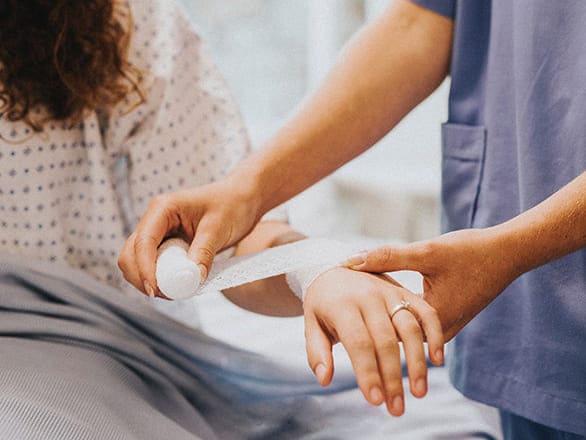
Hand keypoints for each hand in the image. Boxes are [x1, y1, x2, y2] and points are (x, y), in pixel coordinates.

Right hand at [118, 177, 261, 296]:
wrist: (242, 200)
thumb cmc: (232, 205)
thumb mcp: (219, 228)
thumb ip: (204, 251)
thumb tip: (193, 278)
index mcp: (163, 208)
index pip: (143, 241)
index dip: (145, 269)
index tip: (155, 291)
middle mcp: (155, 219)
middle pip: (130, 254)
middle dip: (142, 277)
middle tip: (166, 295)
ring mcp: (158, 232)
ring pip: (136, 261)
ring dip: (147, 280)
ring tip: (173, 292)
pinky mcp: (166, 244)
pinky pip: (152, 264)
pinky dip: (159, 278)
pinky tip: (177, 285)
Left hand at [303, 267, 443, 416]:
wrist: (334, 268)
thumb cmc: (322, 302)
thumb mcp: (311, 322)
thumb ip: (317, 351)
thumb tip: (324, 379)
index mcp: (343, 305)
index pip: (359, 343)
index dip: (368, 373)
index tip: (375, 401)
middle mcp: (369, 296)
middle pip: (386, 341)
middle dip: (393, 377)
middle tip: (396, 408)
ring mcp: (390, 292)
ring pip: (410, 328)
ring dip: (417, 362)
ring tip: (419, 392)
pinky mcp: (405, 291)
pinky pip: (426, 311)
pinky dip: (434, 334)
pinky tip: (437, 360)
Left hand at [346, 228, 518, 339]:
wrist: (509, 253)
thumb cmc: (471, 251)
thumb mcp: (426, 252)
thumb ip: (387, 257)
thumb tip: (350, 259)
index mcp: (432, 318)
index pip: (386, 333)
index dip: (357, 326)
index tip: (329, 321)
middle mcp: (441, 329)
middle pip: (396, 339)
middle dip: (368, 333)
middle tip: (333, 321)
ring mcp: (447, 325)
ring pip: (407, 335)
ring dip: (384, 328)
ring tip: (352, 319)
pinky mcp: (450, 317)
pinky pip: (418, 326)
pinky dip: (400, 319)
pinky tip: (380, 308)